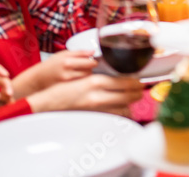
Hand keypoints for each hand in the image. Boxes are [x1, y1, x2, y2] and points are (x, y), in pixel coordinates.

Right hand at [12, 50, 96, 97]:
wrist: (38, 79)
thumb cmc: (51, 65)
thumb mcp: (63, 54)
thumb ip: (79, 52)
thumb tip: (93, 52)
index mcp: (67, 62)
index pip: (90, 62)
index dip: (93, 61)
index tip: (92, 60)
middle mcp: (68, 73)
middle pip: (90, 72)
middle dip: (90, 69)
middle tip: (85, 67)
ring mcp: (67, 84)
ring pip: (86, 80)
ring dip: (86, 76)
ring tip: (79, 73)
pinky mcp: (67, 91)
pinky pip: (80, 86)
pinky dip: (81, 83)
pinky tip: (76, 80)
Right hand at [26, 73, 143, 113]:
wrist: (47, 103)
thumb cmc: (62, 87)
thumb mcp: (82, 75)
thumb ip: (99, 74)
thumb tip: (116, 72)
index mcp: (95, 82)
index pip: (124, 82)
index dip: (135, 82)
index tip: (139, 80)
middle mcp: (97, 96)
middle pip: (127, 96)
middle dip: (137, 93)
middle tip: (141, 89)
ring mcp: (96, 109)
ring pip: (122, 108)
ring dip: (130, 103)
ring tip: (133, 97)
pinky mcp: (93, 117)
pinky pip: (113, 116)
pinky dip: (120, 112)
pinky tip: (122, 108)